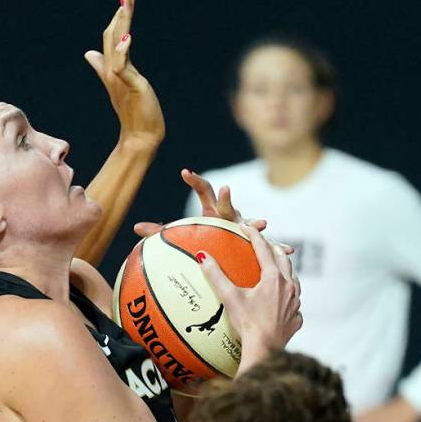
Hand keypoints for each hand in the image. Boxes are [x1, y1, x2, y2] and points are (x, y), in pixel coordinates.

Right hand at [84, 0, 163, 153]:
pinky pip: (122, 67)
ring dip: (122, 23)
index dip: (118, 14)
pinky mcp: (130, 87)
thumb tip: (90, 54)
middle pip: (113, 34)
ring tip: (125, 3)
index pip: (112, 34)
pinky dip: (122, 53)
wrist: (140, 137)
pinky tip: (127, 39)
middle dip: (122, 11)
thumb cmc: (133, 112)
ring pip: (117, 44)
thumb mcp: (120, 83)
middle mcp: (113, 70)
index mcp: (112, 67)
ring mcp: (120, 78)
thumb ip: (104, 67)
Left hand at [133, 170, 279, 239]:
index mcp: (211, 210)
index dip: (195, 180)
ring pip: (250, 223)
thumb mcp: (180, 235)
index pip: (203, 190)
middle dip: (227, 198)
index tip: (184, 172)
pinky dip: (276, 246)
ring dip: (254, 222)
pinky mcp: (255, 243)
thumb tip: (134, 228)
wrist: (227, 248)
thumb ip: (159, 231)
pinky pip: (266, 245)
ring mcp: (244, 228)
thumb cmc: (203, 239)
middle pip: (227, 204)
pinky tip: (286, 249)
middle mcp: (230, 215)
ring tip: (260, 223)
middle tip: (225, 190)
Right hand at [197, 224, 301, 371]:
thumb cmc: (247, 324)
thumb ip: (216, 275)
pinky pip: (295, 301)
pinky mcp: (296, 318)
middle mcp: (289, 287)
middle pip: (283, 259)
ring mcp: (295, 303)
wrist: (264, 350)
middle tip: (263, 244)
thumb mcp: (230, 297)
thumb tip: (202, 257)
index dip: (255, 236)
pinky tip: (282, 300)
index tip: (247, 228)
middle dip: (273, 248)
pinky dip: (288, 295)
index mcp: (273, 278)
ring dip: (284, 270)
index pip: (264, 249)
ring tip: (276, 268)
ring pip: (294, 278)